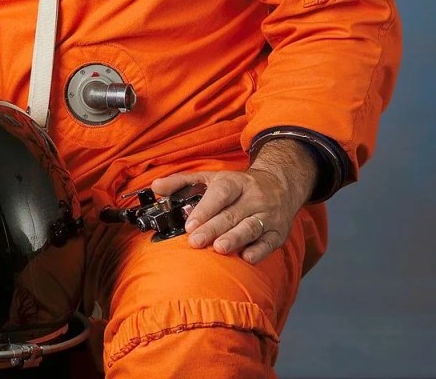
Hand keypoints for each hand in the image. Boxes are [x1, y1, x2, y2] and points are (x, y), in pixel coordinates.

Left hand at [150, 139, 317, 264]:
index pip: (220, 193)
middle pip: (231, 214)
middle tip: (195, 242)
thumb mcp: (211, 178)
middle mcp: (253, 197)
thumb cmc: (238, 185)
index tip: (190, 224)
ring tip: (219, 249)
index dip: (205, 209)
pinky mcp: (278, 232)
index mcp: (235, 182)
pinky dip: (259, 250)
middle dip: (213, 229)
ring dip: (235, 238)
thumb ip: (182, 182)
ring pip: (250, 227)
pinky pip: (269, 242)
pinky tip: (247, 257)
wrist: (280, 183)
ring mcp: (267, 215)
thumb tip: (155, 187)